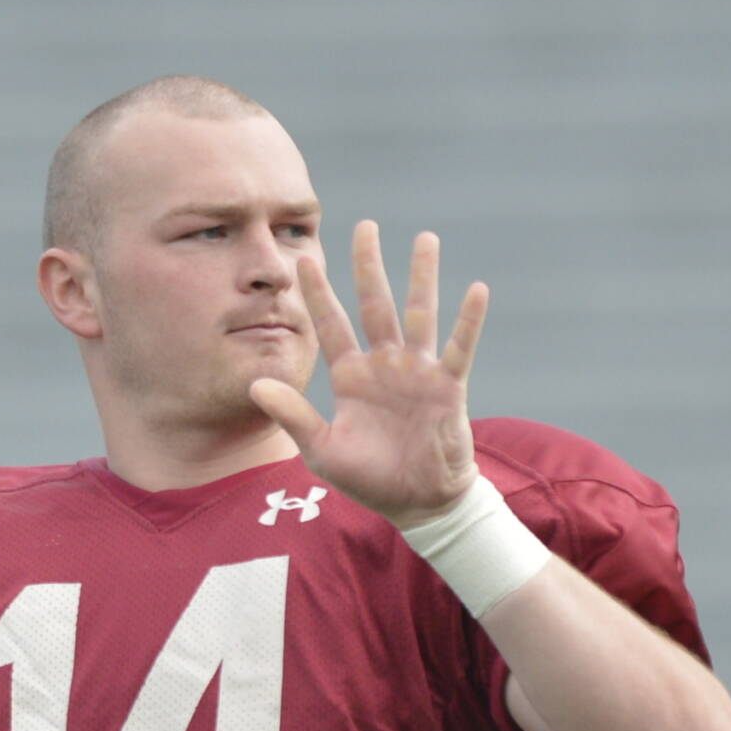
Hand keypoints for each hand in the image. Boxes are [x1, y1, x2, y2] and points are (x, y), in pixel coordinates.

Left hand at [249, 221, 489, 528]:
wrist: (418, 504)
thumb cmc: (370, 479)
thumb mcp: (322, 451)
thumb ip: (293, 416)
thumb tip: (254, 386)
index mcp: (350, 376)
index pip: (331, 325)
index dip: (317, 293)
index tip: (303, 259)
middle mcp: (384, 364)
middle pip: (374, 304)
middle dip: (367, 266)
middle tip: (365, 226)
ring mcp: (418, 371)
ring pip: (419, 313)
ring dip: (422, 277)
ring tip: (425, 238)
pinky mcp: (448, 386)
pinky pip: (459, 347)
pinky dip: (468, 320)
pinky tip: (476, 289)